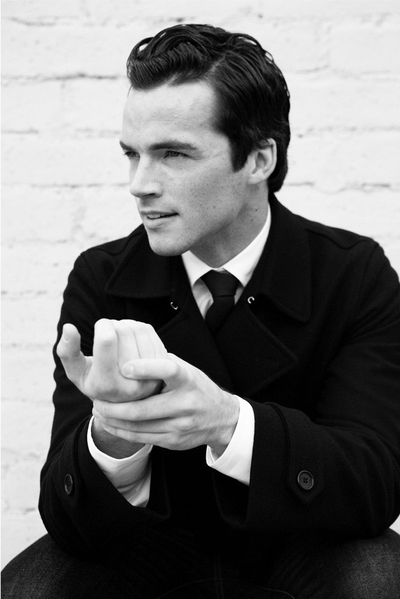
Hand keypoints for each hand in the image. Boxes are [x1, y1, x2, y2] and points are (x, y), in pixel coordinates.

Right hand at [57, 318, 167, 457]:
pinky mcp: (163, 366)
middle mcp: (131, 383)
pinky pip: (149, 331)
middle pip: (123, 331)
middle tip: (108, 331)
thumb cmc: (97, 381)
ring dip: (125, 324)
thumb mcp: (77, 373)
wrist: (127, 400)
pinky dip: (138, 327)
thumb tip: (68, 327)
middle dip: (113, 325)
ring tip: (118, 335)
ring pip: (137, 328)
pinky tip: (131, 337)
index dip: (102, 325)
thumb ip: (67, 352)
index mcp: (106, 385)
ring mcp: (151, 375)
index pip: (107, 340)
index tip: (99, 327)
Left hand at [92, 354, 239, 454]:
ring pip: (139, 427)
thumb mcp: (185, 369)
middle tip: (96, 400)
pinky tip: (111, 424)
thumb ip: (161, 364)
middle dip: (115, 407)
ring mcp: (180, 425)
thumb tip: (128, 350)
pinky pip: (143, 438)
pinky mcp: (174, 441)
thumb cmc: (195, 387)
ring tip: (99, 412)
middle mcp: (186, 403)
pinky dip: (123, 432)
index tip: (124, 366)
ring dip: (114, 421)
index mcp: (188, 379)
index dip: (147, 368)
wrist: (220, 418)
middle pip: (144, 409)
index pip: (169, 370)